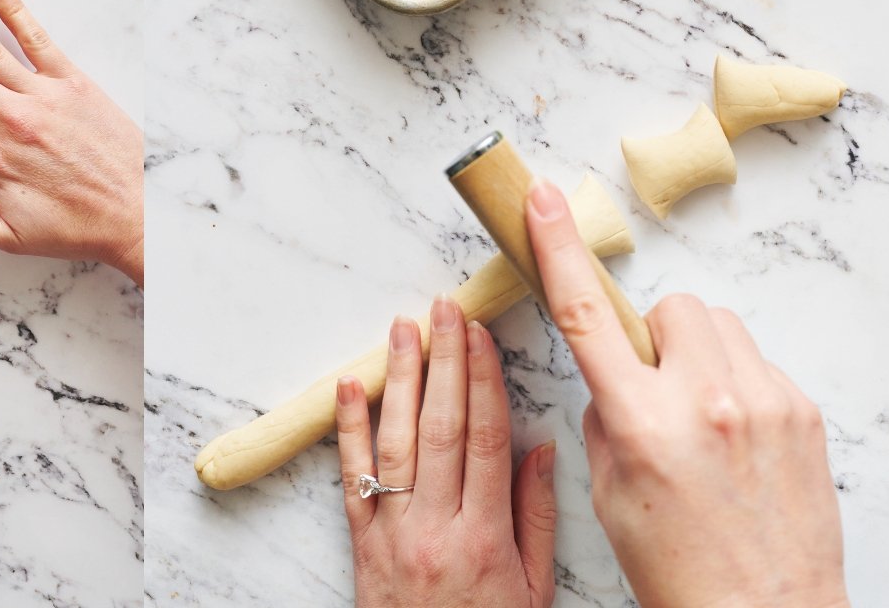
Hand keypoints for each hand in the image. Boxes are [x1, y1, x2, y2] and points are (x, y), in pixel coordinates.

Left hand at [335, 299, 556, 607]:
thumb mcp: (533, 590)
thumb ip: (535, 517)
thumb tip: (540, 447)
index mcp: (485, 537)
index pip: (487, 440)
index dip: (484, 381)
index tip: (481, 334)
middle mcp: (435, 527)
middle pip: (441, 428)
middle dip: (445, 362)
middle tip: (444, 309)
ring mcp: (392, 532)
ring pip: (395, 442)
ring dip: (398, 378)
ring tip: (401, 328)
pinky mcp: (360, 541)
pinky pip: (351, 476)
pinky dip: (348, 426)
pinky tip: (348, 384)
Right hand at [525, 179, 847, 607]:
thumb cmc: (678, 569)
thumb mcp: (610, 493)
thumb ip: (606, 417)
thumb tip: (615, 375)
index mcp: (645, 424)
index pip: (587, 316)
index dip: (558, 249)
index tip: (544, 200)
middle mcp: (708, 402)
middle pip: (670, 309)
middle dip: (654, 335)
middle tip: (651, 387)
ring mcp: (765, 403)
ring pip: (716, 326)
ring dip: (697, 353)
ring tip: (698, 416)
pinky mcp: (802, 413)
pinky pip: (756, 362)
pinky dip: (736, 384)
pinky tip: (735, 441)